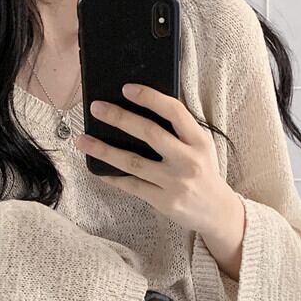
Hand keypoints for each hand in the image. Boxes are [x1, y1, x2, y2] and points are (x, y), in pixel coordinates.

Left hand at [75, 83, 242, 238]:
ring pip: (133, 162)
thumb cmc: (204, 173)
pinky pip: (132, 186)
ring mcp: (175, 183)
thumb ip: (180, 131)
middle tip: (97, 108)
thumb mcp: (201, 147)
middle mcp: (188, 160)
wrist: (217, 212)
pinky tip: (99, 170)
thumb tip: (142, 110)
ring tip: (83, 140)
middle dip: (120, 118)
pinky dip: (113, 177)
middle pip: (149, 133)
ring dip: (105, 150)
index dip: (150, 98)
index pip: (174, 112)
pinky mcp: (164, 201)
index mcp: (199, 141)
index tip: (127, 89)